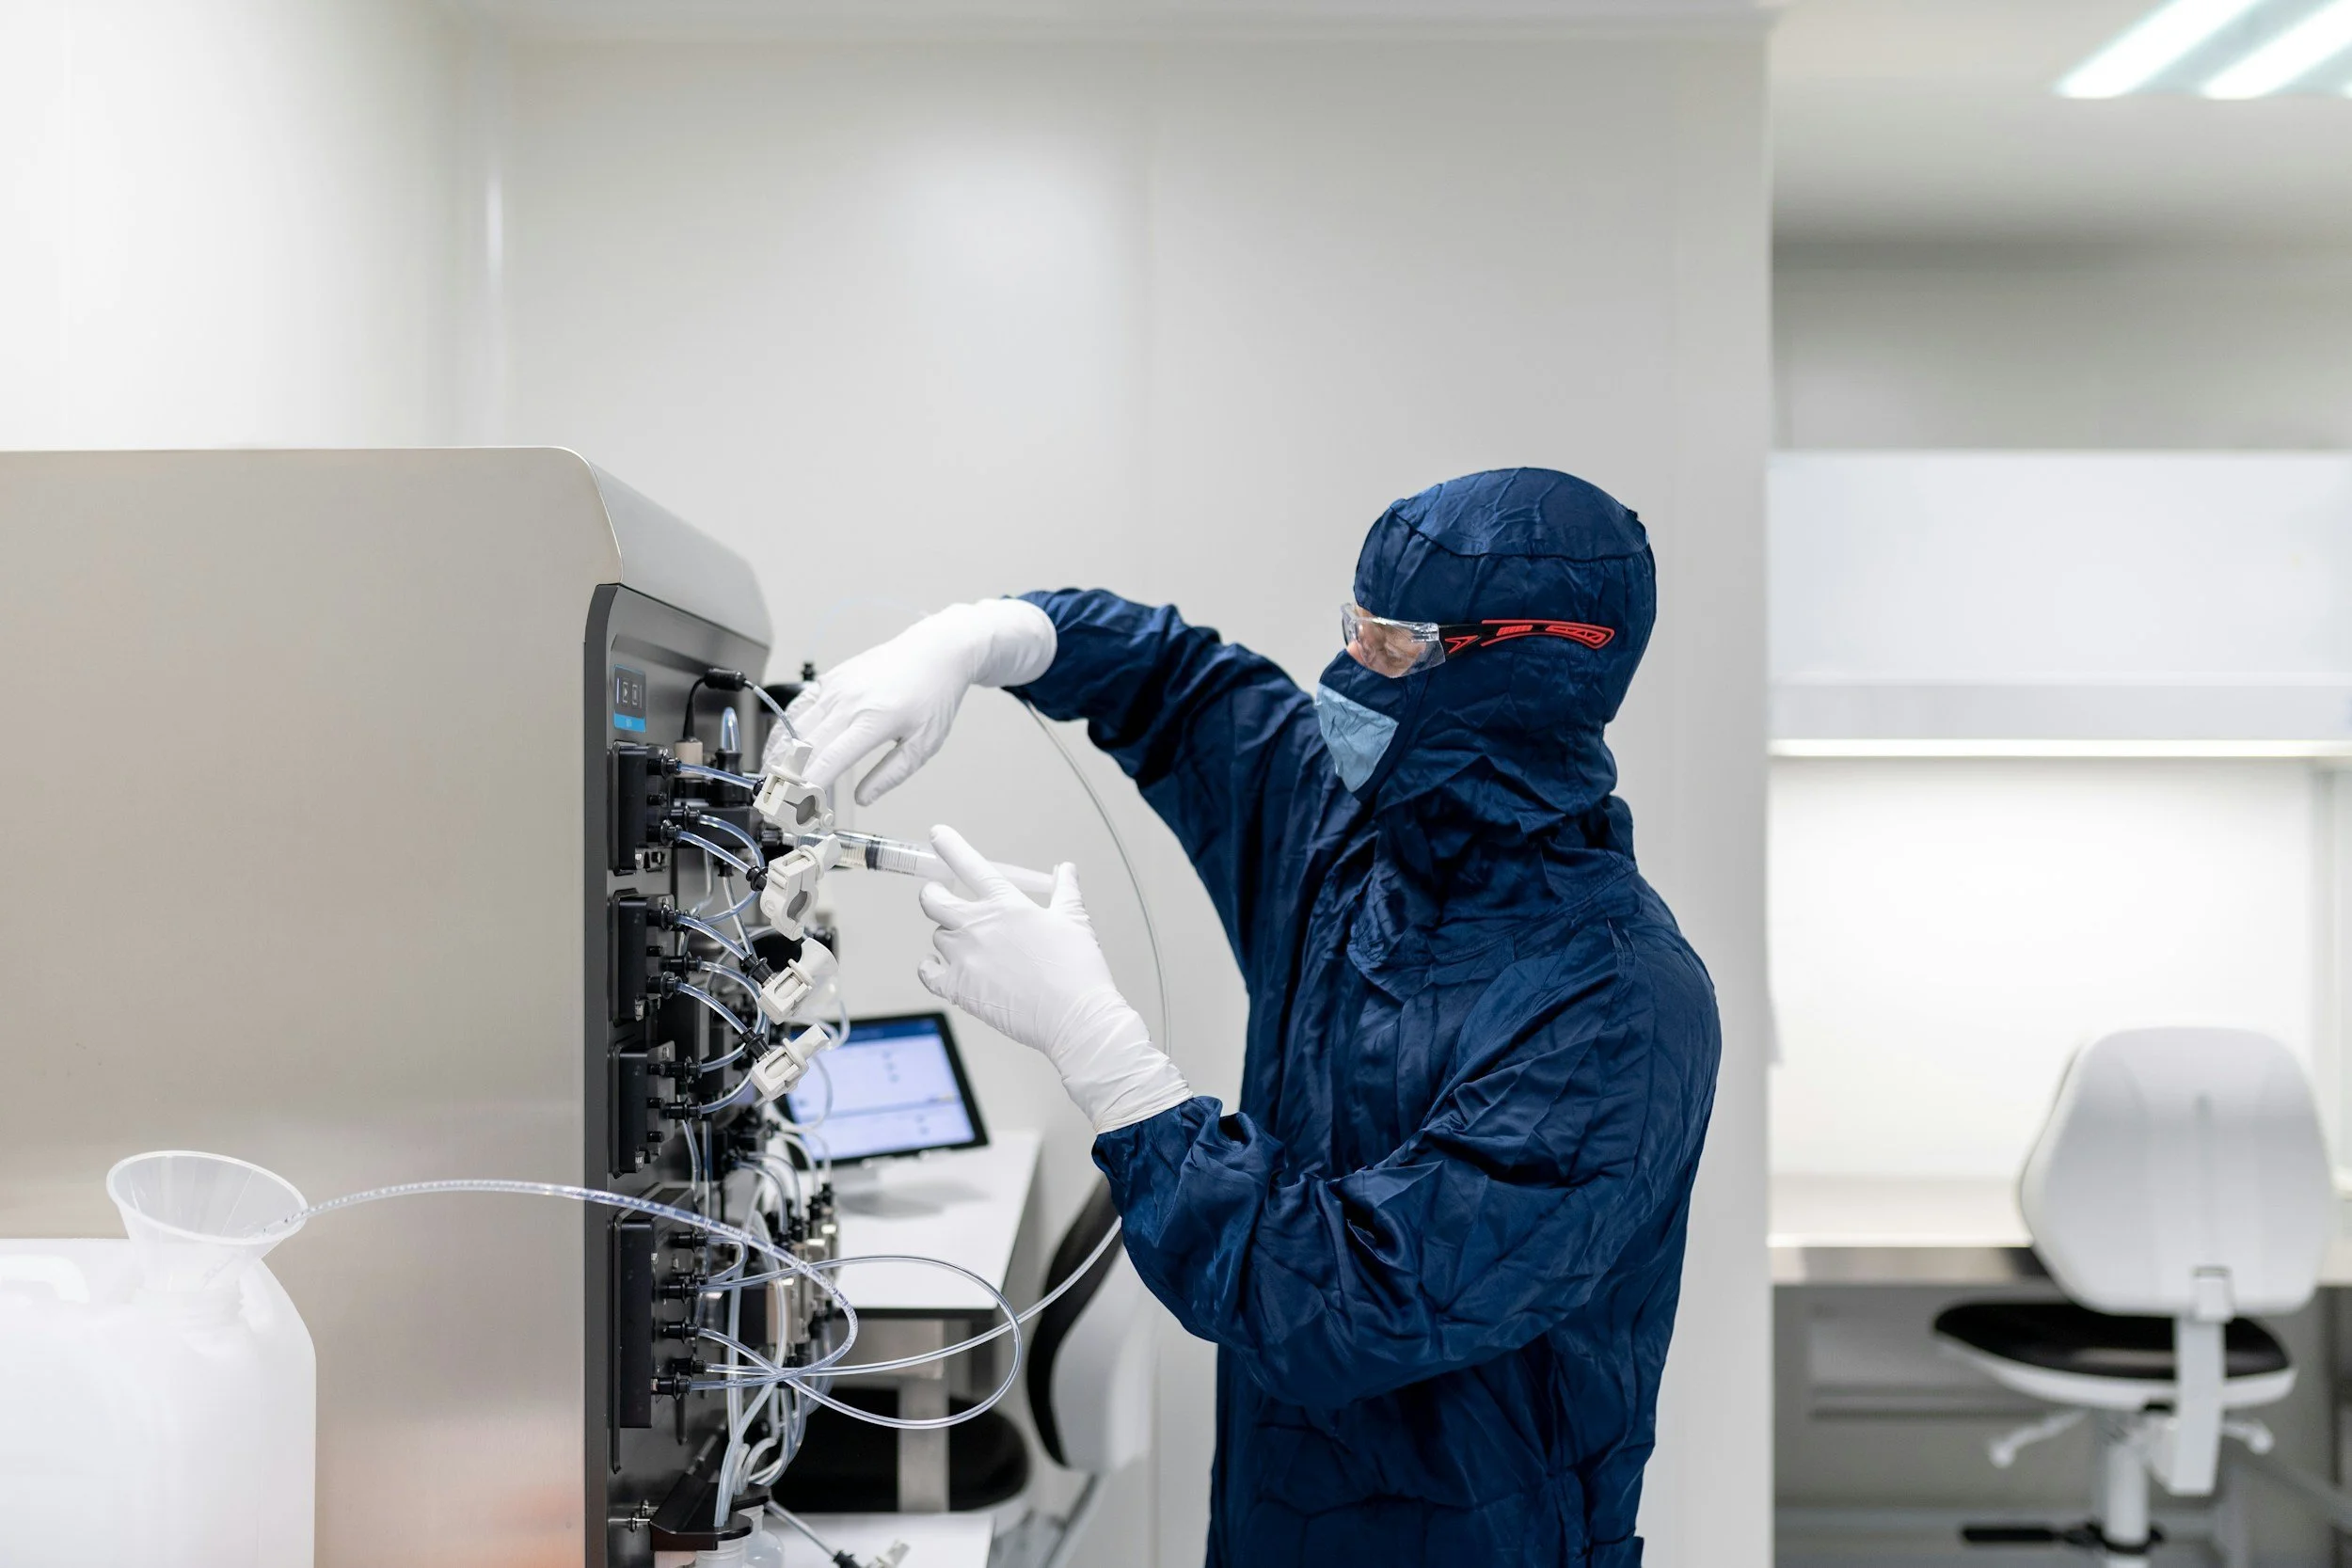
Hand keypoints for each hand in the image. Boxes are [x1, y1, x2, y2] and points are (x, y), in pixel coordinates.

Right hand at [772, 599, 1053, 804]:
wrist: (934, 651)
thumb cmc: (933, 696)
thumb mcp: (924, 743)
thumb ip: (891, 774)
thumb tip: (863, 799)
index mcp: (874, 721)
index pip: (831, 759)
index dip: (809, 786)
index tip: (798, 807)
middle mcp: (849, 702)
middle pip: (804, 746)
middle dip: (787, 778)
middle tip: (776, 804)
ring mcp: (835, 688)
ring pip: (794, 727)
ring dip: (778, 757)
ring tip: (770, 783)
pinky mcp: (829, 680)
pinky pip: (797, 708)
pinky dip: (782, 731)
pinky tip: (776, 750)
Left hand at [918, 825, 1191, 1134]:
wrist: (1075, 1017)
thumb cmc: (1078, 969)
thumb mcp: (1075, 920)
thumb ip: (1065, 889)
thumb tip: (1065, 868)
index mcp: (1006, 904)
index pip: (969, 863)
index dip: (950, 845)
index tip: (939, 835)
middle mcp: (979, 925)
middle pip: (932, 899)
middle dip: (933, 894)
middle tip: (940, 896)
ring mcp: (965, 957)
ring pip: (936, 936)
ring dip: (947, 936)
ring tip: (970, 946)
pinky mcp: (958, 988)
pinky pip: (927, 970)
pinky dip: (931, 967)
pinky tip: (945, 968)